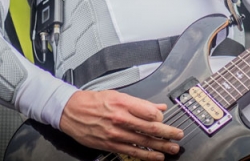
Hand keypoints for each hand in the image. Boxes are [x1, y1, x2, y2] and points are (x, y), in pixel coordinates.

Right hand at [59, 89, 182, 160]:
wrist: (71, 112)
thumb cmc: (93, 101)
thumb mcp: (118, 95)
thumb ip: (140, 103)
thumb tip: (158, 106)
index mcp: (124, 103)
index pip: (150, 112)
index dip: (161, 116)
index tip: (166, 118)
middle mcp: (121, 119)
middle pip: (150, 128)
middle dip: (167, 133)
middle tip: (178, 135)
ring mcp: (116, 133)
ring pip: (143, 142)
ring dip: (161, 146)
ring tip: (172, 148)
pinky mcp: (111, 144)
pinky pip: (132, 151)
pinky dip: (146, 155)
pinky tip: (156, 157)